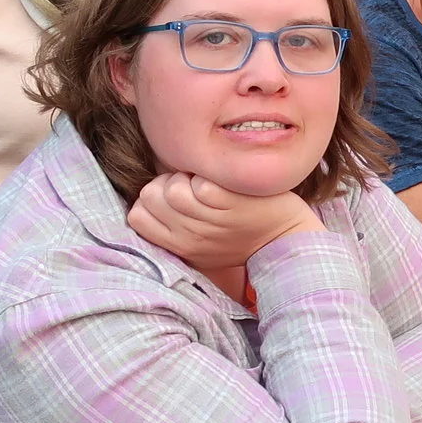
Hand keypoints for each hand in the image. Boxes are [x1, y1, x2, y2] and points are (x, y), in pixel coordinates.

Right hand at [128, 174, 321, 273]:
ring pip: (173, 189)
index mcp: (179, 245)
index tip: (171, 199)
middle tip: (189, 188)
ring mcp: (211, 221)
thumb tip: (146, 200)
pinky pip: (202, 185)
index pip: (136, 216)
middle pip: (149, 196)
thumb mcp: (199, 244)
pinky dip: (208, 176)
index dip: (150, 200)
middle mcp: (191, 236)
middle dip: (165, 184)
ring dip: (186, 177)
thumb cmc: (238, 237)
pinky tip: (220, 182)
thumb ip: (172, 227)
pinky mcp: (231, 204)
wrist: (285, 240)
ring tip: (204, 183)